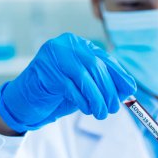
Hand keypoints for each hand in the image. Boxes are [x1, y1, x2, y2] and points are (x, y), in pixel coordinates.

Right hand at [0, 33, 135, 132]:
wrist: (27, 98)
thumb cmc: (60, 92)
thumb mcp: (87, 86)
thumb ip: (105, 84)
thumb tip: (129, 89)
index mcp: (80, 45)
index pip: (104, 59)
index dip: (119, 75)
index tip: (130, 90)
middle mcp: (67, 44)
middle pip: (96, 66)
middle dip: (108, 90)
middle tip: (114, 108)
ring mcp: (53, 53)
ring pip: (84, 76)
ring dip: (96, 98)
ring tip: (101, 113)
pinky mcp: (43, 67)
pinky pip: (69, 85)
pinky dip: (81, 99)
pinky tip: (86, 109)